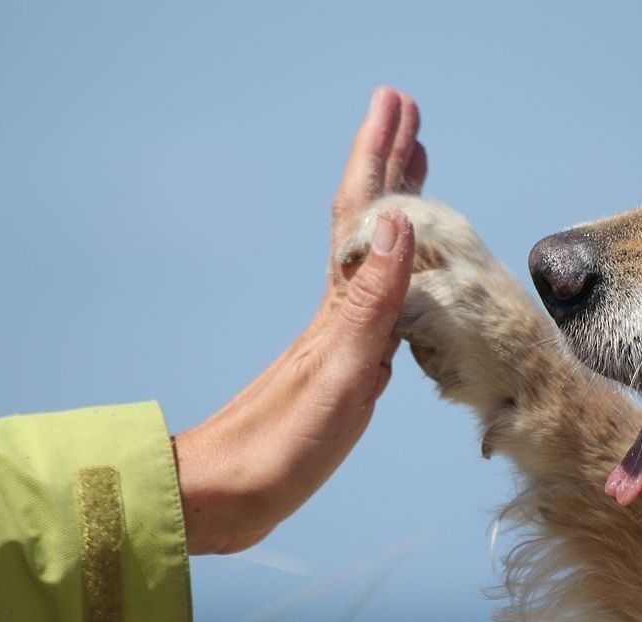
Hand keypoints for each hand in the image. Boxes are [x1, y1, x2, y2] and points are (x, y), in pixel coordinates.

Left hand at [173, 87, 425, 554]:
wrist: (229, 496)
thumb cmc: (282, 444)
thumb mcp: (339, 371)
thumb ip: (373, 301)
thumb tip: (401, 221)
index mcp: (340, 305)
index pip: (364, 212)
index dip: (380, 156)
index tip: (397, 105)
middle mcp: (339, 309)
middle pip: (367, 220)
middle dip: (388, 163)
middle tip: (408, 115)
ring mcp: (338, 334)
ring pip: (374, 251)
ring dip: (394, 205)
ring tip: (412, 170)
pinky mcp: (341, 364)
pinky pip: (378, 292)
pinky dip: (397, 264)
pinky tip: (402, 269)